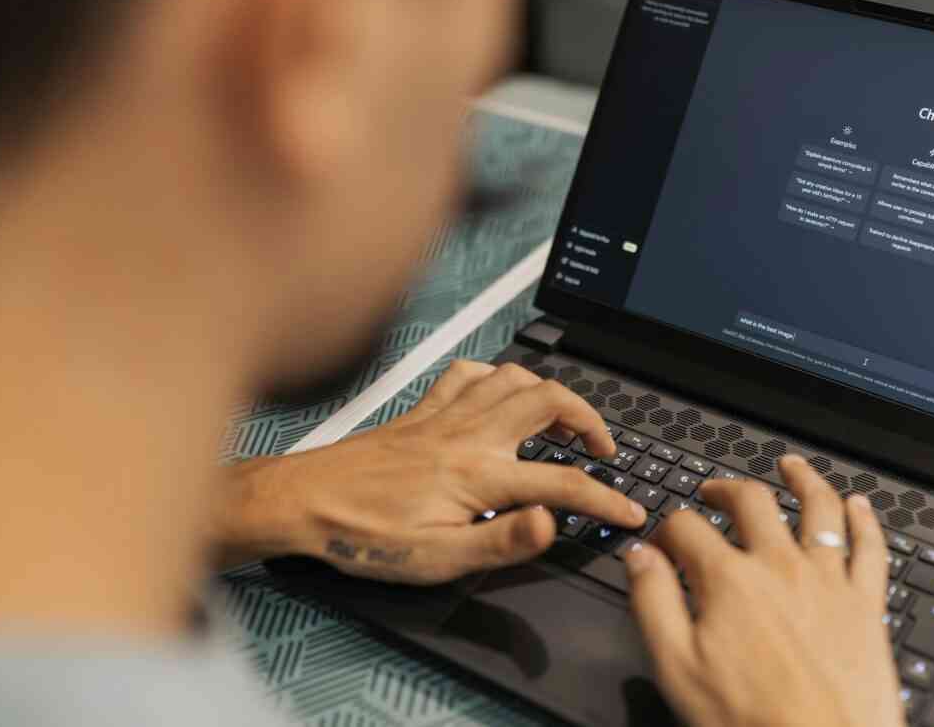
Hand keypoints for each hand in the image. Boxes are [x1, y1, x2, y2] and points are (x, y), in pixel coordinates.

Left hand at [216, 360, 645, 582]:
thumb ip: (502, 540)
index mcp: (479, 475)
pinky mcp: (422, 410)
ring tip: (565, 422)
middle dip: (591, 422)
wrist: (302, 502)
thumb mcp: (437, 559)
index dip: (607, 499)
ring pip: (516, 377)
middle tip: (604, 451)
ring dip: (551, 393)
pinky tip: (502, 394)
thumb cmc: (363, 536)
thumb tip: (551, 524)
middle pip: (551, 402)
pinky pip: (470, 373)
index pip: (563, 483)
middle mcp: (468, 434)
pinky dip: (497, 376)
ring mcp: (445, 415)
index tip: (631, 511)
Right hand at [625, 455, 903, 726]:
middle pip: (752, 501)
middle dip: (726, 489)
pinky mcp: (865, 603)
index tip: (663, 540)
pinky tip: (859, 505)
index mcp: (729, 580)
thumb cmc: (752, 721)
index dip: (668, 526)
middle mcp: (780, 566)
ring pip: (818, 507)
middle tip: (714, 492)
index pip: (688, 526)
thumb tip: (640, 557)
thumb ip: (654, 603)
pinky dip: (864, 519)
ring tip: (790, 465)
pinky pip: (869, 546)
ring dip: (802, 479)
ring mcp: (828, 580)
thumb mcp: (678, 668)